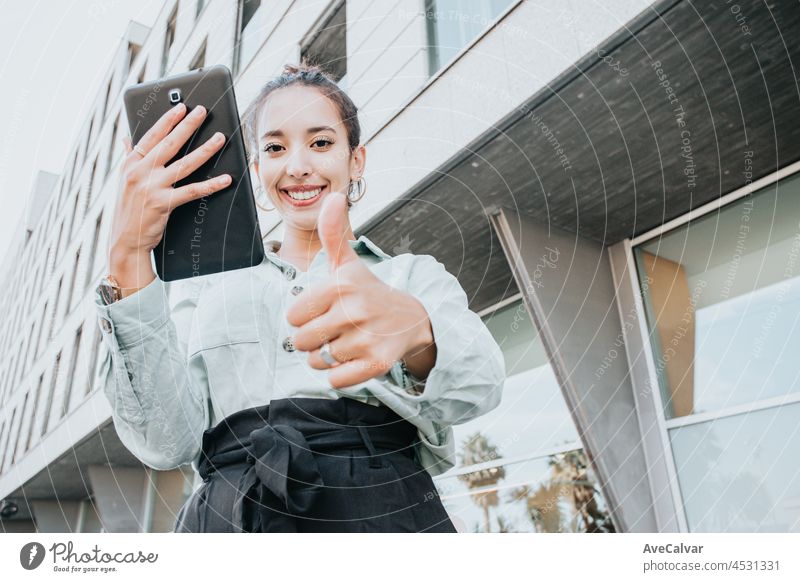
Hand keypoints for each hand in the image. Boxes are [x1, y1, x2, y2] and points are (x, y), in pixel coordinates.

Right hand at [108, 103, 231, 285]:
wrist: (126, 240)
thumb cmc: (128, 210)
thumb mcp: (124, 180)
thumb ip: (128, 157)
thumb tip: (126, 137)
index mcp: (130, 163)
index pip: (151, 136)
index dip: (168, 121)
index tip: (181, 108)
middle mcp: (140, 172)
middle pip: (169, 144)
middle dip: (188, 126)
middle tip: (203, 111)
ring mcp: (151, 187)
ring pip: (184, 164)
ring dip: (205, 150)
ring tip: (219, 138)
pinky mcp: (163, 203)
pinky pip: (192, 191)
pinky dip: (211, 184)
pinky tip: (225, 178)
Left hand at [286, 192, 434, 388]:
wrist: (412, 319)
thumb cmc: (369, 292)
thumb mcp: (349, 264)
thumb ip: (333, 234)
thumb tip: (333, 197)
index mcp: (342, 285)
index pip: (293, 314)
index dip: (303, 316)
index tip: (322, 311)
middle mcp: (355, 311)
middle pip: (301, 340)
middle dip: (312, 339)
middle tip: (332, 330)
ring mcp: (366, 338)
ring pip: (318, 361)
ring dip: (326, 356)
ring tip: (345, 342)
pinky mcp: (376, 364)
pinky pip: (335, 380)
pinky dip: (339, 375)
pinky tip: (353, 358)